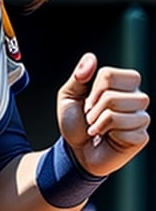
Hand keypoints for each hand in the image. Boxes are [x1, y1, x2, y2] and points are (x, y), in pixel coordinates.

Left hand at [57, 53, 148, 175]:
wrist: (76, 152)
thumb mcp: (69, 97)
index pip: (109, 74)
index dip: (93, 90)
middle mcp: (137, 98)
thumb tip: (90, 58)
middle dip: (94, 108)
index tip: (89, 103)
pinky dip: (108, 134)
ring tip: (98, 128)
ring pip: (118, 111)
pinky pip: (123, 130)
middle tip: (92, 118)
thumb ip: (79, 76)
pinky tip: (108, 138)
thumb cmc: (76, 124)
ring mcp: (141, 118)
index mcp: (123, 85)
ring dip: (99, 122)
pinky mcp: (141, 137)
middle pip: (113, 94)